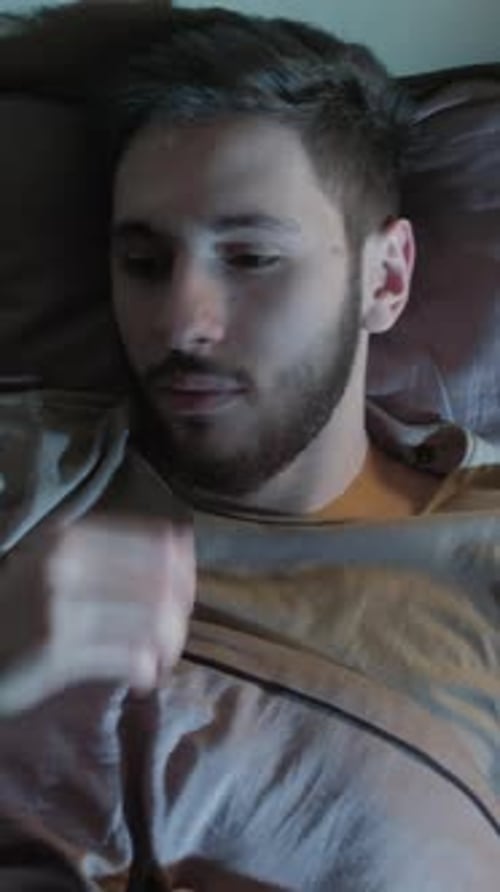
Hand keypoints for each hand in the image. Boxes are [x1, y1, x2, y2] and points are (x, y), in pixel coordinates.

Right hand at [0, 515, 194, 714]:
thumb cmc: (16, 607)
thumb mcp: (54, 564)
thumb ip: (106, 557)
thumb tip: (181, 550)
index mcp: (70, 536)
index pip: (156, 544)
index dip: (185, 573)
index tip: (186, 597)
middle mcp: (66, 564)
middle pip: (161, 582)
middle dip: (179, 613)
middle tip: (174, 636)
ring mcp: (60, 607)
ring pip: (150, 621)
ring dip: (168, 645)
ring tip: (161, 660)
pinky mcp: (55, 652)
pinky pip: (126, 657)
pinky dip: (145, 669)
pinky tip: (143, 679)